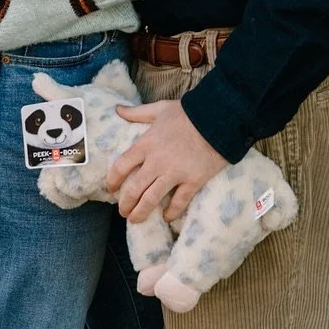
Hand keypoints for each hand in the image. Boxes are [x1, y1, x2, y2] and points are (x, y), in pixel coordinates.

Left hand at [107, 99, 228, 223]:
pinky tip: (167, 218)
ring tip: (135, 220)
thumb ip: (137, 112)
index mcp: (146, 144)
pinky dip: (171, 213)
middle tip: (123, 211)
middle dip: (125, 204)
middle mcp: (156, 162)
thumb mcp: (160, 109)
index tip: (110, 189)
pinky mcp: (193, 181)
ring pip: (151, 200)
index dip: (112, 180)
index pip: (121, 166)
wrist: (219, 118)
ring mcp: (175, 173)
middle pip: (133, 189)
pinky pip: (179, 202)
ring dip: (140, 213)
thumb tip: (117, 109)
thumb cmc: (188, 113)